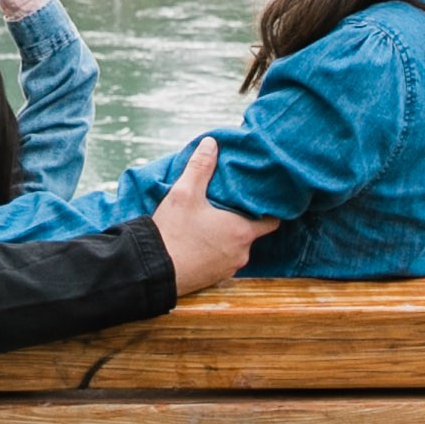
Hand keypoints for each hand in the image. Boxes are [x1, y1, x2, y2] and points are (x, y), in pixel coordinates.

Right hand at [151, 138, 278, 294]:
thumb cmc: (173, 232)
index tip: (258, 199)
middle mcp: (241, 253)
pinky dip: (215, 252)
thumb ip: (200, 167)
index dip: (267, 209)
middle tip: (225, 206)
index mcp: (241, 230)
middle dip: (240, 220)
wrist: (152, 271)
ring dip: (226, 237)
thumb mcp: (184, 193)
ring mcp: (228, 269)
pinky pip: (221, 261)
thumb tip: (211, 143)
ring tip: (209, 223)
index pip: (272, 220)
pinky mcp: (214, 280)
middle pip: (250, 233)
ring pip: (235, 248)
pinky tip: (199, 241)